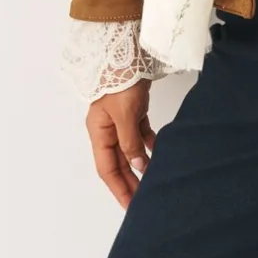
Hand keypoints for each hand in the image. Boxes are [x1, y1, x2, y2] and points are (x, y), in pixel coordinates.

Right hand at [86, 80, 157, 208]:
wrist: (127, 52)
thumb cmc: (121, 82)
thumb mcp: (124, 115)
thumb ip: (130, 142)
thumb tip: (138, 166)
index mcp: (98, 132)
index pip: (107, 169)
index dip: (119, 188)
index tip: (130, 205)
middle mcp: (106, 128)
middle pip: (118, 161)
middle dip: (130, 180)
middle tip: (145, 199)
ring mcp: (120, 119)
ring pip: (129, 149)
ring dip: (140, 164)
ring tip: (153, 180)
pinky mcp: (133, 109)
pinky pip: (139, 133)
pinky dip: (147, 143)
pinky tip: (159, 152)